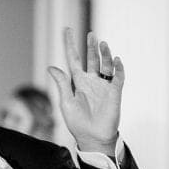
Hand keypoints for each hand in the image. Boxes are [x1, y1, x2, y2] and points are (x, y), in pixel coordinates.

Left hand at [47, 28, 124, 154]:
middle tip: (91, 34)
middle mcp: (91, 81)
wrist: (92, 138)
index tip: (67, 30)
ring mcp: (104, 85)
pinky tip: (116, 60)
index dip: (70, 45)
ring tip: (102, 44)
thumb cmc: (77, 123)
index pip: (74, 59)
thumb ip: (62, 84)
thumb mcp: (66, 102)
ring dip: (104, 54)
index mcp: (78, 82)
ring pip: (105, 64)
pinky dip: (118, 68)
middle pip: (92, 58)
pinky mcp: (115, 92)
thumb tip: (51, 67)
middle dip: (91, 46)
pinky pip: (118, 77)